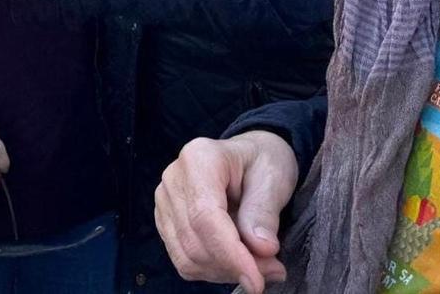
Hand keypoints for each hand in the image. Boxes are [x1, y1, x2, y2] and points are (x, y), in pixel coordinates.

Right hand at [155, 132, 297, 293]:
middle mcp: (173, 179)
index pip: (205, 216)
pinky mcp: (166, 223)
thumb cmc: (261, 162)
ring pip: (188, 257)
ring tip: (261, 265)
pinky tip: (238, 260)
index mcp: (198, 158)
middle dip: (234, 265)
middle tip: (274, 269)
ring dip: (226, 271)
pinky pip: (185, 262)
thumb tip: (261, 249)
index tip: (257, 281)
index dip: (230, 254)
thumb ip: (264, 212)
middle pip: (195, 241)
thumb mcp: (273, 178)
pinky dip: (214, 270)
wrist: (249, 159)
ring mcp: (165, 202)